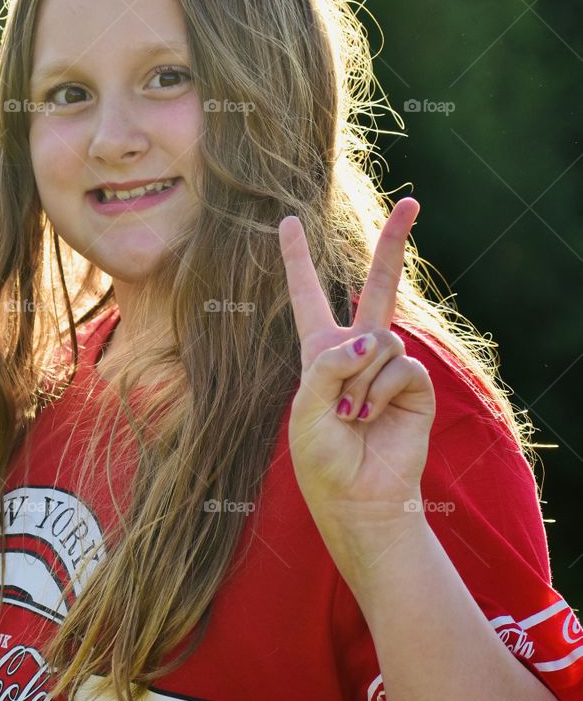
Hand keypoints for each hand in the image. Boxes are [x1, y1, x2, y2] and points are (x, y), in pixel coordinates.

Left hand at [278, 198, 435, 554]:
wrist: (357, 497)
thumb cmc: (321, 456)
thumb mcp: (306, 406)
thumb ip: (330, 364)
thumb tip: (373, 339)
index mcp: (318, 350)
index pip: (306, 294)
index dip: (296, 258)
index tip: (287, 221)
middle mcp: (356, 350)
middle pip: (376, 286)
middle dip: (393, 244)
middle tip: (414, 202)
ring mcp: (387, 365)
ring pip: (379, 338)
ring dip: (359, 381)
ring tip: (351, 417)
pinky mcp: (413, 384)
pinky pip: (398, 364)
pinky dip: (379, 391)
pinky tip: (372, 419)